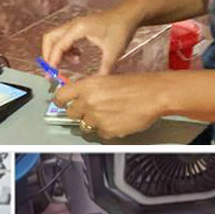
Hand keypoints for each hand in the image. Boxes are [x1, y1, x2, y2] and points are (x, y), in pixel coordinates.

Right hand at [41, 8, 139, 75]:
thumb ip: (104, 69)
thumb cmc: (121, 30)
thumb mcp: (113, 52)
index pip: (58, 46)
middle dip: (49, 55)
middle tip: (54, 69)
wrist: (129, 15)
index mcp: (78, 29)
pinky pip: (65, 37)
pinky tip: (78, 56)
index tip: (53, 74)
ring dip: (59, 52)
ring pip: (56, 38)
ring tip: (74, 62)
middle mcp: (73, 25)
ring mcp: (75, 25)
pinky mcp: (79, 27)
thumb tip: (97, 85)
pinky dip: (66, 48)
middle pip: (50, 38)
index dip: (53, 61)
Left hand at [54, 73, 168, 139]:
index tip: (62, 103)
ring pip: (85, 125)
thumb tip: (81, 97)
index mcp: (87, 86)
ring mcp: (96, 118)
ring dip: (93, 122)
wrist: (154, 95)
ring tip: (108, 114)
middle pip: (71, 113)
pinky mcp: (107, 131)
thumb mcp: (108, 79)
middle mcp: (88, 102)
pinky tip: (118, 120)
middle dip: (79, 112)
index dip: (60, 101)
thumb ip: (91, 89)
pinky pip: (100, 133)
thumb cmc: (136, 85)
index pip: (61, 96)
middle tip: (91, 109)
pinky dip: (107, 129)